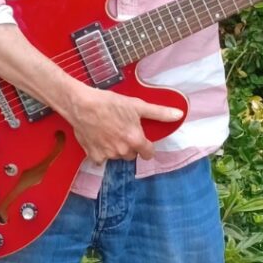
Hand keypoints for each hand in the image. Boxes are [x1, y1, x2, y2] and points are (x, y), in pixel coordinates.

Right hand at [64, 86, 182, 164]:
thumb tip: (179, 115)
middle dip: (129, 145)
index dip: (146, 146)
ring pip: (117, 156)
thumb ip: (159, 113)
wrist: (82, 105)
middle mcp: (123, 151)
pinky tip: (98, 138)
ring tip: (109, 131)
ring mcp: (108, 155)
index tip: (141, 140)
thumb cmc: (110, 103)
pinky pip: (101, 159)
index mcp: (135, 140)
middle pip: (132, 154)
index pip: (148, 153)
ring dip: (116, 148)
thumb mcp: (137, 105)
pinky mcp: (94, 156)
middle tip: (122, 130)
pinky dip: (101, 152)